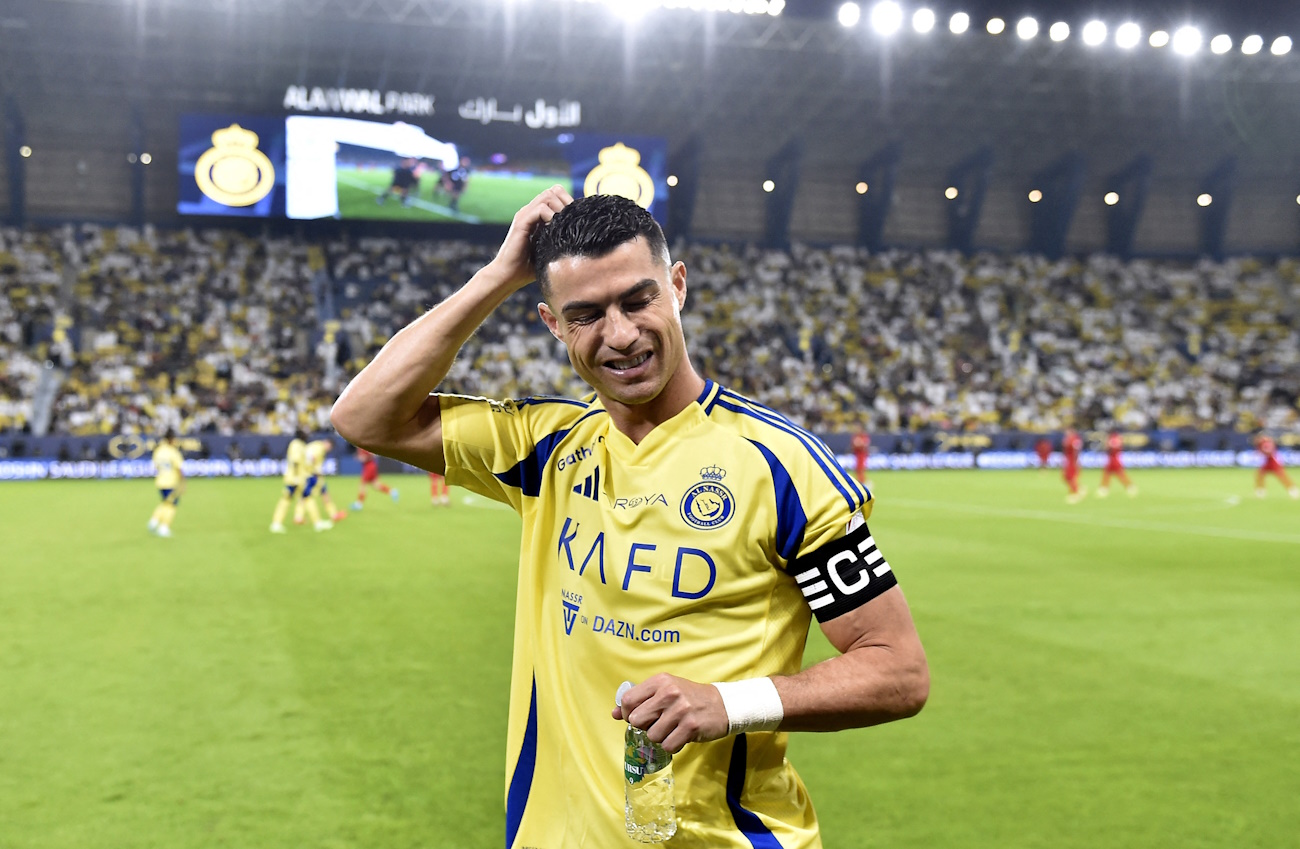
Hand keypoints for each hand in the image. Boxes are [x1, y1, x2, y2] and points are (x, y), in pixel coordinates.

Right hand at [483, 185, 572, 290]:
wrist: (508, 276)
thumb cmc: (529, 268)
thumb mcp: (551, 251)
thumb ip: (562, 241)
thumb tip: (585, 241)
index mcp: (537, 216)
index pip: (557, 195)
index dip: (569, 203)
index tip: (578, 220)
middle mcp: (530, 212)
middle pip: (554, 191)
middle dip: (567, 202)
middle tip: (573, 221)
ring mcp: (525, 215)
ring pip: (548, 195)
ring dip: (560, 208)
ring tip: (564, 225)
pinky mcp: (521, 223)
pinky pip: (540, 208)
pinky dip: (551, 216)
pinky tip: (555, 231)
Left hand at [611, 673, 729, 753]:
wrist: (721, 705)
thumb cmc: (688, 698)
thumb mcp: (664, 691)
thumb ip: (639, 700)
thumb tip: (613, 713)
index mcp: (660, 681)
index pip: (628, 700)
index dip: (627, 713)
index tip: (637, 716)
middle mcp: (669, 693)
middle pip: (637, 720)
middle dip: (645, 726)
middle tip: (659, 722)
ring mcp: (681, 710)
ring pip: (652, 735)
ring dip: (661, 737)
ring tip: (673, 728)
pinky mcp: (691, 727)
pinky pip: (668, 745)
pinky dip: (672, 745)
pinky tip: (681, 735)